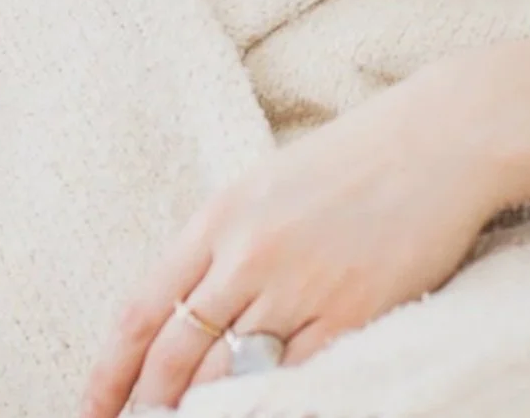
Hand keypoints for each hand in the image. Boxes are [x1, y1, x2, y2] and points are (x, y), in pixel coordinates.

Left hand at [77, 66, 503, 416]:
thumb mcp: (268, 186)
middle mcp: (247, 253)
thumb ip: (226, 244)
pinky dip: (268, 406)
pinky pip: (296, 381)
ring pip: (228, 378)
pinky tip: (256, 414)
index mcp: (219, 216)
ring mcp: (299, 286)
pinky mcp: (351, 314)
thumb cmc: (353, 160)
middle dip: (150, 407)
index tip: (92, 408)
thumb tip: (190, 310)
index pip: (144, 309)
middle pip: (177, 356)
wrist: (437, 140)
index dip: (111, 371)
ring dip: (204, 413)